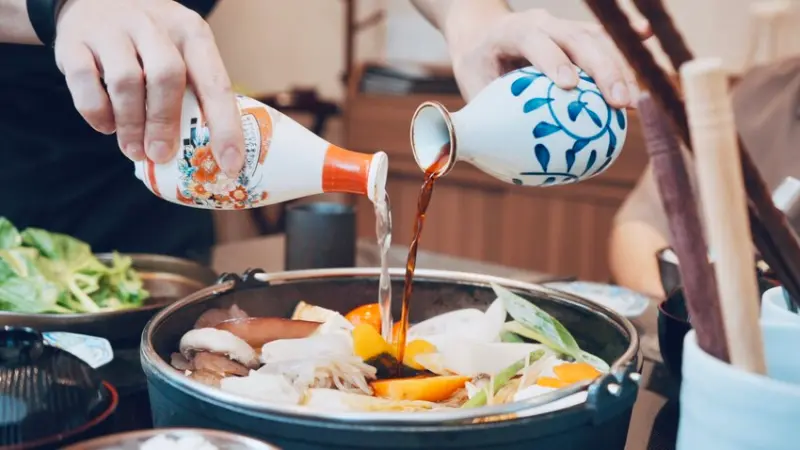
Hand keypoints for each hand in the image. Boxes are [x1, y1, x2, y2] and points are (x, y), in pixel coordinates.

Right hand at [54, 0, 243, 175]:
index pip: (215, 84)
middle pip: (167, 77)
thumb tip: (204, 155)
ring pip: (125, 81)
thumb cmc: (151, 42)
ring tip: (135, 151)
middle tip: (162, 155)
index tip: (230, 164)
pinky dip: (97, 113)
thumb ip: (193, 93)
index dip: (225, 128)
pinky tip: (107, 127)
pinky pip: (84, 82)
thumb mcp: (181, 52)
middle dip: (165, 123)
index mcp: (192, 33)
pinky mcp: (74, 41)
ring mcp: (112, 30)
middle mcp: (154, 26)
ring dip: (131, 125)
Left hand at [444, 8, 651, 107]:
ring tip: (634, 103)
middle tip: (617, 104)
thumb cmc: (476, 67)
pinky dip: (628, 36)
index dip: (552, 60)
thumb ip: (475, 117)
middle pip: (576, 39)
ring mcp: (563, 26)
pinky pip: (607, 35)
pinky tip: (649, 40)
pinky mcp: (578, 34)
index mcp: (511, 32)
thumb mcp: (469, 86)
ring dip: (619, 67)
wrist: (482, 32)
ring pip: (597, 40)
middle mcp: (542, 23)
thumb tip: (470, 159)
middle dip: (601, 68)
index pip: (534, 41)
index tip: (569, 86)